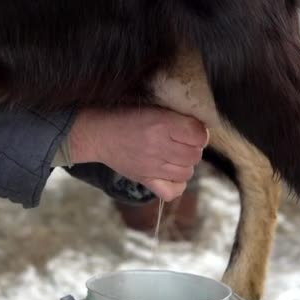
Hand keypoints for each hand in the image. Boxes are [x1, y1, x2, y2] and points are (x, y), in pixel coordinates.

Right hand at [69, 107, 207, 201]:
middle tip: (182, 144)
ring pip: (187, 173)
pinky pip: (171, 192)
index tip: (192, 131)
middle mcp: (158, 146)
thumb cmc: (126, 117)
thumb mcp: (152, 108)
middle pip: (194, 156)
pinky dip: (176, 186)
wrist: (99, 134)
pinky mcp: (144, 179)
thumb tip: (200, 129)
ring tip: (175, 157)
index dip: (200, 133)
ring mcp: (152, 166)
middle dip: (193, 149)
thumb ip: (176, 118)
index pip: (198, 135)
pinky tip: (171, 175)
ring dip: (185, 165)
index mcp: (162, 124)